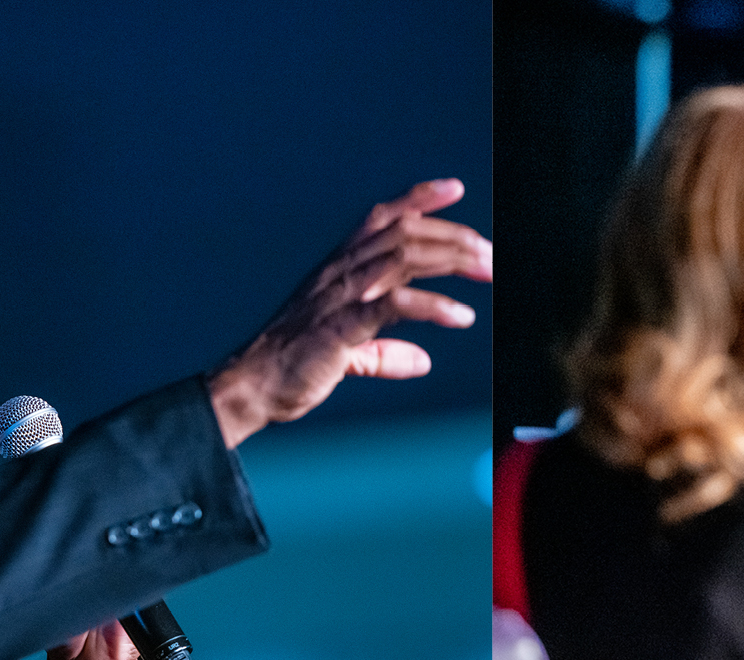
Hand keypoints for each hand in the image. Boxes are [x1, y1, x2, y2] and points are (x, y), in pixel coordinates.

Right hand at [210, 178, 494, 446]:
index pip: (382, 219)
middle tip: (491, 254)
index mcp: (340, 270)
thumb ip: (384, 352)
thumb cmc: (293, 367)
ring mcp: (340, 295)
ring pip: (402, 256)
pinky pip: (394, 304)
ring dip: (451, 259)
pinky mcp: (341, 325)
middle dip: (454, 236)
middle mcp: (341, 272)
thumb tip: (421, 361)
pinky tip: (461, 315)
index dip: (418, 199)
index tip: (455, 188)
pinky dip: (433, 305)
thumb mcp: (349, 355)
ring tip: (487, 271)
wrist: (252, 387)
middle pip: (404, 232)